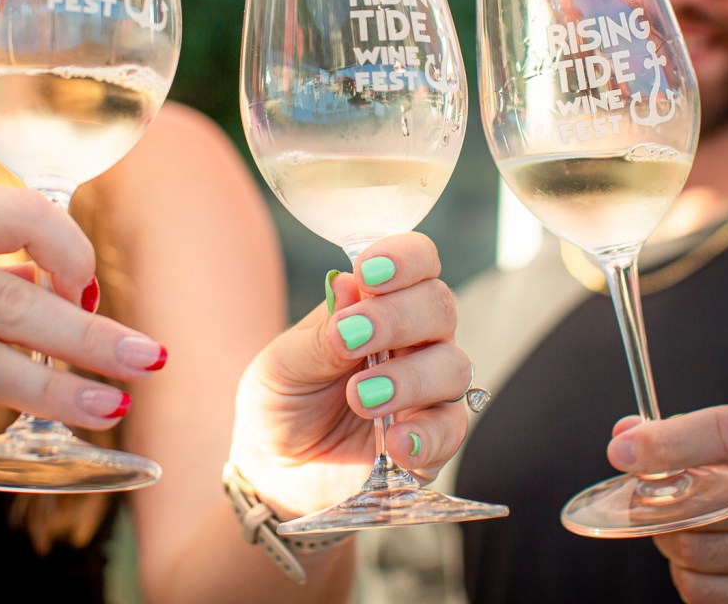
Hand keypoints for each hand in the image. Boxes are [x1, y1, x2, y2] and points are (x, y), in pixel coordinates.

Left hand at [228, 232, 469, 517]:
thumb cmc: (283, 398)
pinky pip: (450, 431)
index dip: (404, 258)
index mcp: (381, 302)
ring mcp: (428, 390)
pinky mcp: (432, 441)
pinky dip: (426, 435)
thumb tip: (350, 286)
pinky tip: (396, 442)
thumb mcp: (283, 364)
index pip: (418, 261)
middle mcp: (416, 338)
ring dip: (408, 378)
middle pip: (439, 307)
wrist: (275, 469)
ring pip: (452, 367)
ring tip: (361, 397)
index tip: (370, 272)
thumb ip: (319, 334)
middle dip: (397, 318)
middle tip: (351, 338)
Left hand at [607, 401, 727, 602]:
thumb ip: (670, 427)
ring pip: (695, 549)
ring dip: (668, 540)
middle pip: (701, 501)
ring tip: (679, 526)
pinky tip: (702, 557)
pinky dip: (686, 575)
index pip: (724, 433)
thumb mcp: (720, 429)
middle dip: (658, 502)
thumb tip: (625, 440)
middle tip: (648, 499)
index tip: (623, 453)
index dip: (668, 443)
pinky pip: (703, 589)